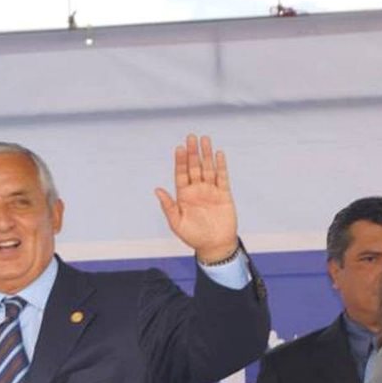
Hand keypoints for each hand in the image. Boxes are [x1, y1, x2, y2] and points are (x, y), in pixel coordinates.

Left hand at [154, 134, 238, 262]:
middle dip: (192, 152)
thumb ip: (168, 206)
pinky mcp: (224, 194)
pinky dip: (221, 166)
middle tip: (191, 137)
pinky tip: (218, 154)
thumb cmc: (193, 236)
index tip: (179, 148)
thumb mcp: (176, 223)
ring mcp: (210, 191)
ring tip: (204, 139)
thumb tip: (157, 190)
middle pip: (194, 167)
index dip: (180, 161)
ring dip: (206, 154)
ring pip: (208, 168)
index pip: (181, 174)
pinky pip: (222, 177)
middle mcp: (197, 190)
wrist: (214, 245)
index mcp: (184, 195)